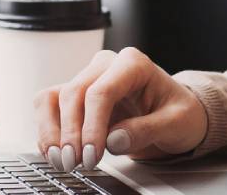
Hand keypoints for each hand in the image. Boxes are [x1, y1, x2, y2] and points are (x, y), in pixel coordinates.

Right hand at [32, 47, 207, 171]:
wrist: (176, 115)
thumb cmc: (179, 113)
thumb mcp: (176, 123)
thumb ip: (147, 129)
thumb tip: (114, 140)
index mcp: (133, 64)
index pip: (101, 91)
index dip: (92, 126)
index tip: (92, 155)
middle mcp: (106, 66)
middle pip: (74, 94)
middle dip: (70, 133)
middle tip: (75, 163)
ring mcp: (89, 79)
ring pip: (54, 97)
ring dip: (51, 131)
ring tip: (60, 160)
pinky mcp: (77, 97)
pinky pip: (50, 107)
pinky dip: (47, 131)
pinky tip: (54, 152)